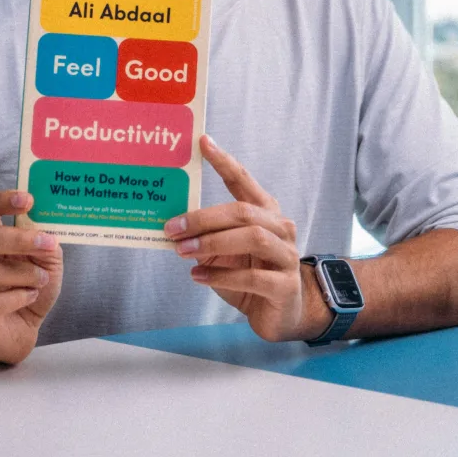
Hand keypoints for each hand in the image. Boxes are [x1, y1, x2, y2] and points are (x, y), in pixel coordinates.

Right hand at [0, 190, 62, 363]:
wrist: (21, 332)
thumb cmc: (29, 289)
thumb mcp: (46, 262)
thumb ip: (45, 243)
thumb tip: (48, 226)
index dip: (1, 200)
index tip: (28, 200)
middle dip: (18, 239)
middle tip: (48, 243)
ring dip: (25, 274)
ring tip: (42, 280)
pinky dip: (18, 297)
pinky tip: (30, 297)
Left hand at [165, 136, 315, 341]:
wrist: (279, 313)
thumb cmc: (249, 275)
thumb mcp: (224, 251)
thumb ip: (206, 235)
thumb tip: (170, 225)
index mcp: (265, 212)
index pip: (244, 181)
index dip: (224, 161)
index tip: (203, 142)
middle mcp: (280, 228)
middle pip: (243, 212)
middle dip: (204, 218)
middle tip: (172, 228)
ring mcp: (287, 256)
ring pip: (253, 238)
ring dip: (212, 243)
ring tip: (183, 252)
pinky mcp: (285, 286)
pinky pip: (253, 277)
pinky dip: (221, 275)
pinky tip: (198, 276)